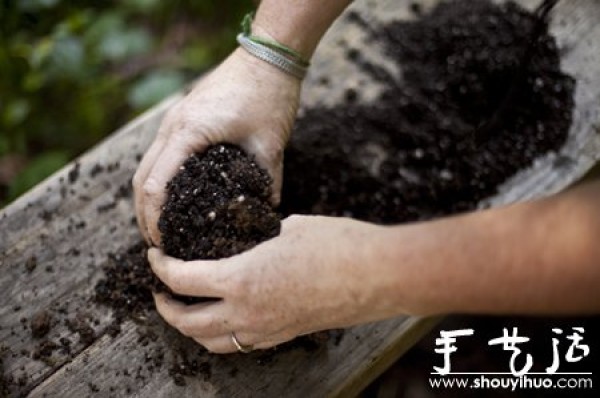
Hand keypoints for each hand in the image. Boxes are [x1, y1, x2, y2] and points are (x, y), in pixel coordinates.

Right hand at [133, 48, 300, 244]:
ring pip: (146, 166)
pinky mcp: (182, 117)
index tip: (163, 245)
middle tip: (158, 244)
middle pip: (141, 179)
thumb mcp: (271, 144)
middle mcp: (172, 126)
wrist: (268, 55)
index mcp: (188, 133)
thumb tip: (267, 214)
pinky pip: (160, 153)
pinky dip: (158, 177)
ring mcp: (174, 120)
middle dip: (144, 214)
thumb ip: (268, 183)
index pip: (154, 186)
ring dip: (147, 197)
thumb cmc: (269, 95)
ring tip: (160, 226)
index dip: (154, 221)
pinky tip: (173, 195)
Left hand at [148, 215, 397, 353]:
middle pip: (188, 322)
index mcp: (241, 279)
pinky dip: (221, 334)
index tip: (156, 257)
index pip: (182, 280)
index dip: (161, 268)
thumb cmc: (336, 245)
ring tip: (186, 309)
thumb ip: (258, 237)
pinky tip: (225, 317)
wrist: (376, 276)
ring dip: (190, 327)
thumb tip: (248, 236)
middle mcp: (247, 312)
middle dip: (165, 306)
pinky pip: (240, 344)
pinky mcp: (284, 336)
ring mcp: (266, 329)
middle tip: (160, 290)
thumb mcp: (288, 227)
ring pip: (211, 341)